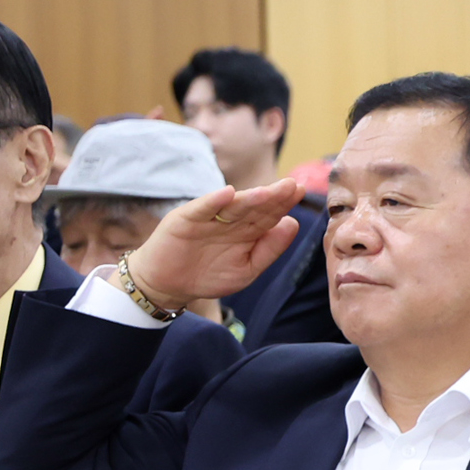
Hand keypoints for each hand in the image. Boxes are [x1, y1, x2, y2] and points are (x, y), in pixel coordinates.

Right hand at [124, 181, 305, 309]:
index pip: (269, 215)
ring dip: (249, 198)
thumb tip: (293, 223)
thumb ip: (270, 249)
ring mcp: (208, 218)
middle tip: (292, 185)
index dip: (284, 203)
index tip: (301, 191)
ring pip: (232, 206)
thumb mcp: (247, 268)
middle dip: (273, 196)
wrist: (168, 285)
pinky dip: (213, 202)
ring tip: (267, 191)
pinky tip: (227, 194)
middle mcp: (229, 220)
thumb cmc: (208, 276)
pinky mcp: (185, 220)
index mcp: (247, 231)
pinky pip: (201, 209)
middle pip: (254, 207)